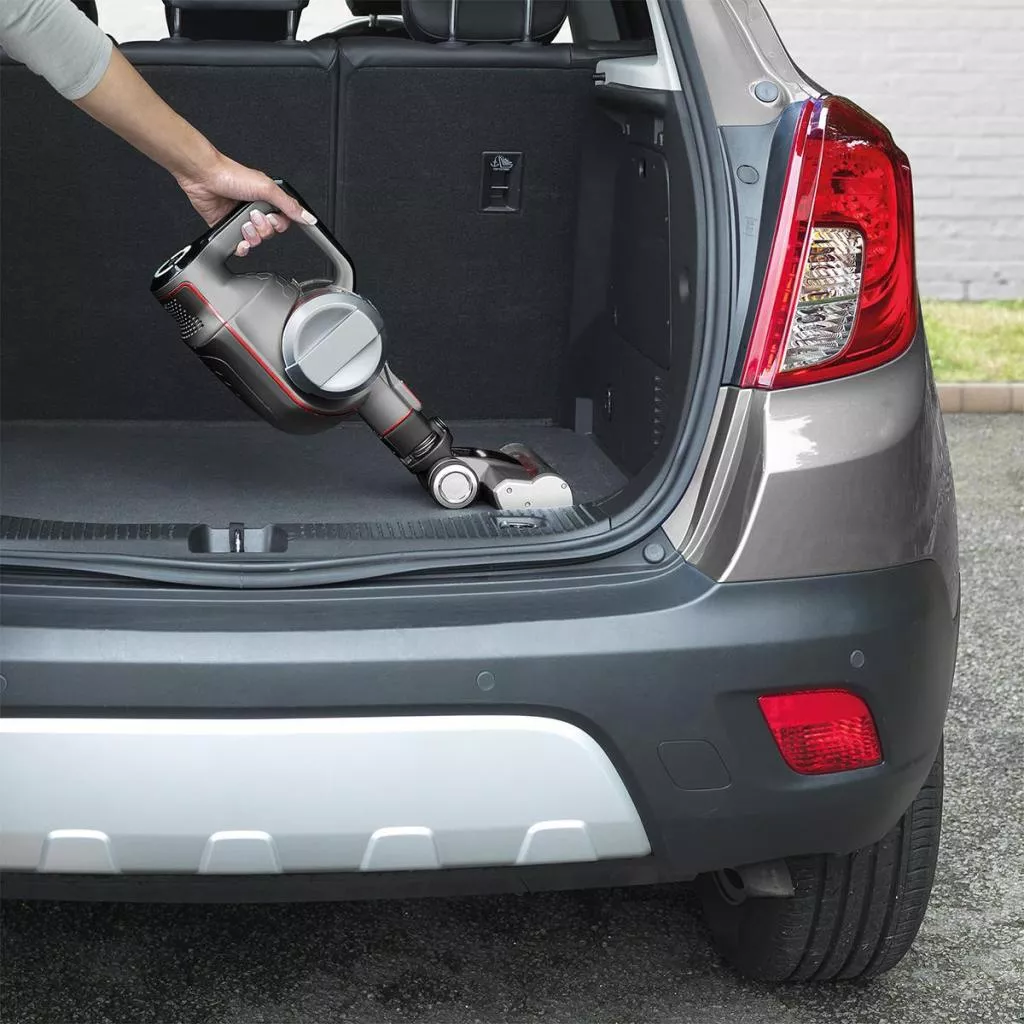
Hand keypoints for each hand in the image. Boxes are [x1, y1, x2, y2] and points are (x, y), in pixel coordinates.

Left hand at [175, 152, 316, 256]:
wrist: (204, 177)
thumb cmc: (232, 176)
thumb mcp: (267, 189)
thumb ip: (290, 205)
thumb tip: (309, 218)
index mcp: (268, 199)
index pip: (284, 221)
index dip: (280, 224)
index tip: (273, 217)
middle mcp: (256, 210)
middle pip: (271, 233)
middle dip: (263, 228)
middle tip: (253, 215)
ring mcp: (241, 220)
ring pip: (257, 241)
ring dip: (252, 235)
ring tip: (243, 223)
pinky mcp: (228, 228)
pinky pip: (241, 247)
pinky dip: (242, 248)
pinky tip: (240, 240)